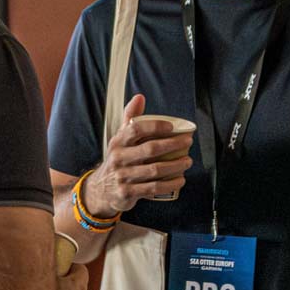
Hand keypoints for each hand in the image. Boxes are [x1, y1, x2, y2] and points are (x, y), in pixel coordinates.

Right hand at [82, 94, 193, 216]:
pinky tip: (181, 179)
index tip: (172, 127)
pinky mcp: (128, 193)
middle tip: (188, 142)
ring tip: (188, 161)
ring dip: (175, 166)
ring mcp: (123, 177)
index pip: (136, 129)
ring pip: (154, 170)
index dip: (155, 126)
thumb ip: (130, 118)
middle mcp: (119, 158)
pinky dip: (170, 184)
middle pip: (150, 149)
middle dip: (173, 145)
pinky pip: (153, 188)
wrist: (101, 190)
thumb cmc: (118, 159)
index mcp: (118, 142)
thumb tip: (140, 97)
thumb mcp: (119, 139)